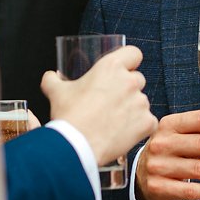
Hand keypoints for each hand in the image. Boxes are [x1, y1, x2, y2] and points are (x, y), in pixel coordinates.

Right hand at [42, 45, 155, 165]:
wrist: (76, 146)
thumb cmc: (68, 116)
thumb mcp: (56, 92)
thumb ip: (53, 79)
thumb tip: (50, 76)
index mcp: (111, 67)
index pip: (134, 53)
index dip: (129, 61)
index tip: (123, 70)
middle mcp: (130, 81)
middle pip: (137, 80)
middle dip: (127, 90)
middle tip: (112, 102)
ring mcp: (141, 102)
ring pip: (142, 102)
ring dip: (133, 109)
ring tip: (114, 121)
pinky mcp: (147, 122)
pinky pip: (149, 122)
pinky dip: (140, 128)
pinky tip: (124, 133)